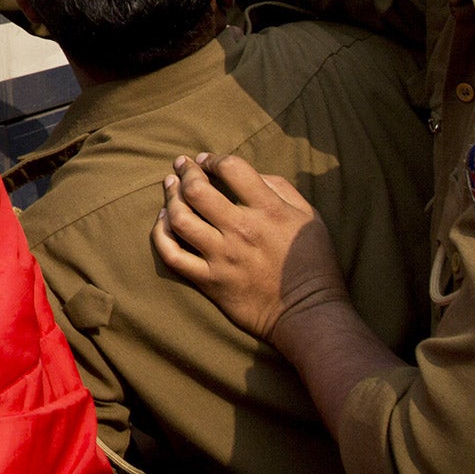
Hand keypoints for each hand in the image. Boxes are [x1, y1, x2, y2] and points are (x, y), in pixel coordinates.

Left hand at [152, 153, 348, 345]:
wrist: (310, 314)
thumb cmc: (313, 263)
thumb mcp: (309, 217)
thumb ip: (281, 189)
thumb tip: (251, 174)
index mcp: (269, 211)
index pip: (232, 169)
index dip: (214, 159)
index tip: (207, 160)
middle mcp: (242, 230)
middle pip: (197, 190)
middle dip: (185, 171)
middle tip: (181, 166)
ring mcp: (223, 256)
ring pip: (180, 219)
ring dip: (170, 198)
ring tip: (170, 187)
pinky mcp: (210, 281)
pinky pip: (173, 255)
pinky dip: (161, 234)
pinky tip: (164, 221)